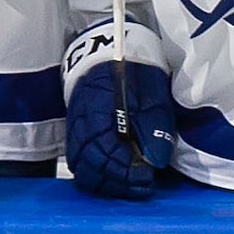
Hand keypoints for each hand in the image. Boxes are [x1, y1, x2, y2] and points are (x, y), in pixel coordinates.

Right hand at [62, 20, 177, 197]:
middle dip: (117, 181)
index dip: (126, 171)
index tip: (147, 178)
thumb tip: (156, 160)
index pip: (105, 152)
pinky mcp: (77, 129)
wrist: (112, 47)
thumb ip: (154, 127)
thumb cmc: (135, 69)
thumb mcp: (152, 94)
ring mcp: (76, 126)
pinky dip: (97, 173)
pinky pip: (80, 159)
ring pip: (83, 166)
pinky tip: (115, 176)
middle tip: (142, 186)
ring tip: (131, 185)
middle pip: (91, 165)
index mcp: (98, 110)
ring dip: (107, 181)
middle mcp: (81, 122)